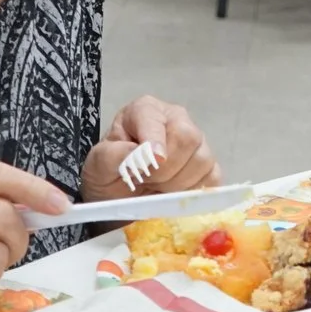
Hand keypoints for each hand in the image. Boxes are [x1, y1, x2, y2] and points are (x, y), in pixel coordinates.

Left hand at [82, 96, 219, 199]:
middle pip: (188, 138)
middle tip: (146, 181)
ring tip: (158, 189)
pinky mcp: (209, 168)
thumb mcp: (97, 166)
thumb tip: (139, 153)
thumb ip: (112, 155)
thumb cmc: (108, 175)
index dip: (156, 143)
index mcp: (146, 111)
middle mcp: (176, 120)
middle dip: (165, 169)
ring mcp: (196, 143)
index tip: (150, 164)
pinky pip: (213, 179)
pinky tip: (175, 195)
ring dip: (178, 184)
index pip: (159, 122)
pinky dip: (194, 193)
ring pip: (203, 160)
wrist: (120, 200)